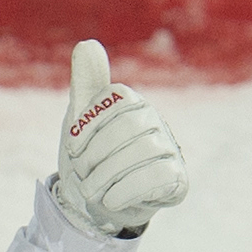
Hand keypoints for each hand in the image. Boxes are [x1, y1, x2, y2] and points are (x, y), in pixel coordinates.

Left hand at [51, 41, 188, 238]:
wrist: (100, 207)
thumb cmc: (91, 159)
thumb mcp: (80, 120)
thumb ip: (86, 84)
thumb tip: (88, 44)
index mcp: (132, 102)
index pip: (116, 99)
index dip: (89, 125)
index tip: (73, 149)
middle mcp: (155, 121)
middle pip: (128, 126)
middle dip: (97, 155)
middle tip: (82, 174)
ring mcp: (170, 149)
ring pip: (142, 152)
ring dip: (108, 176)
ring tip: (93, 191)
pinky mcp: (178, 179)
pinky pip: (157, 177)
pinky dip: (127, 190)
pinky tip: (111, 200)